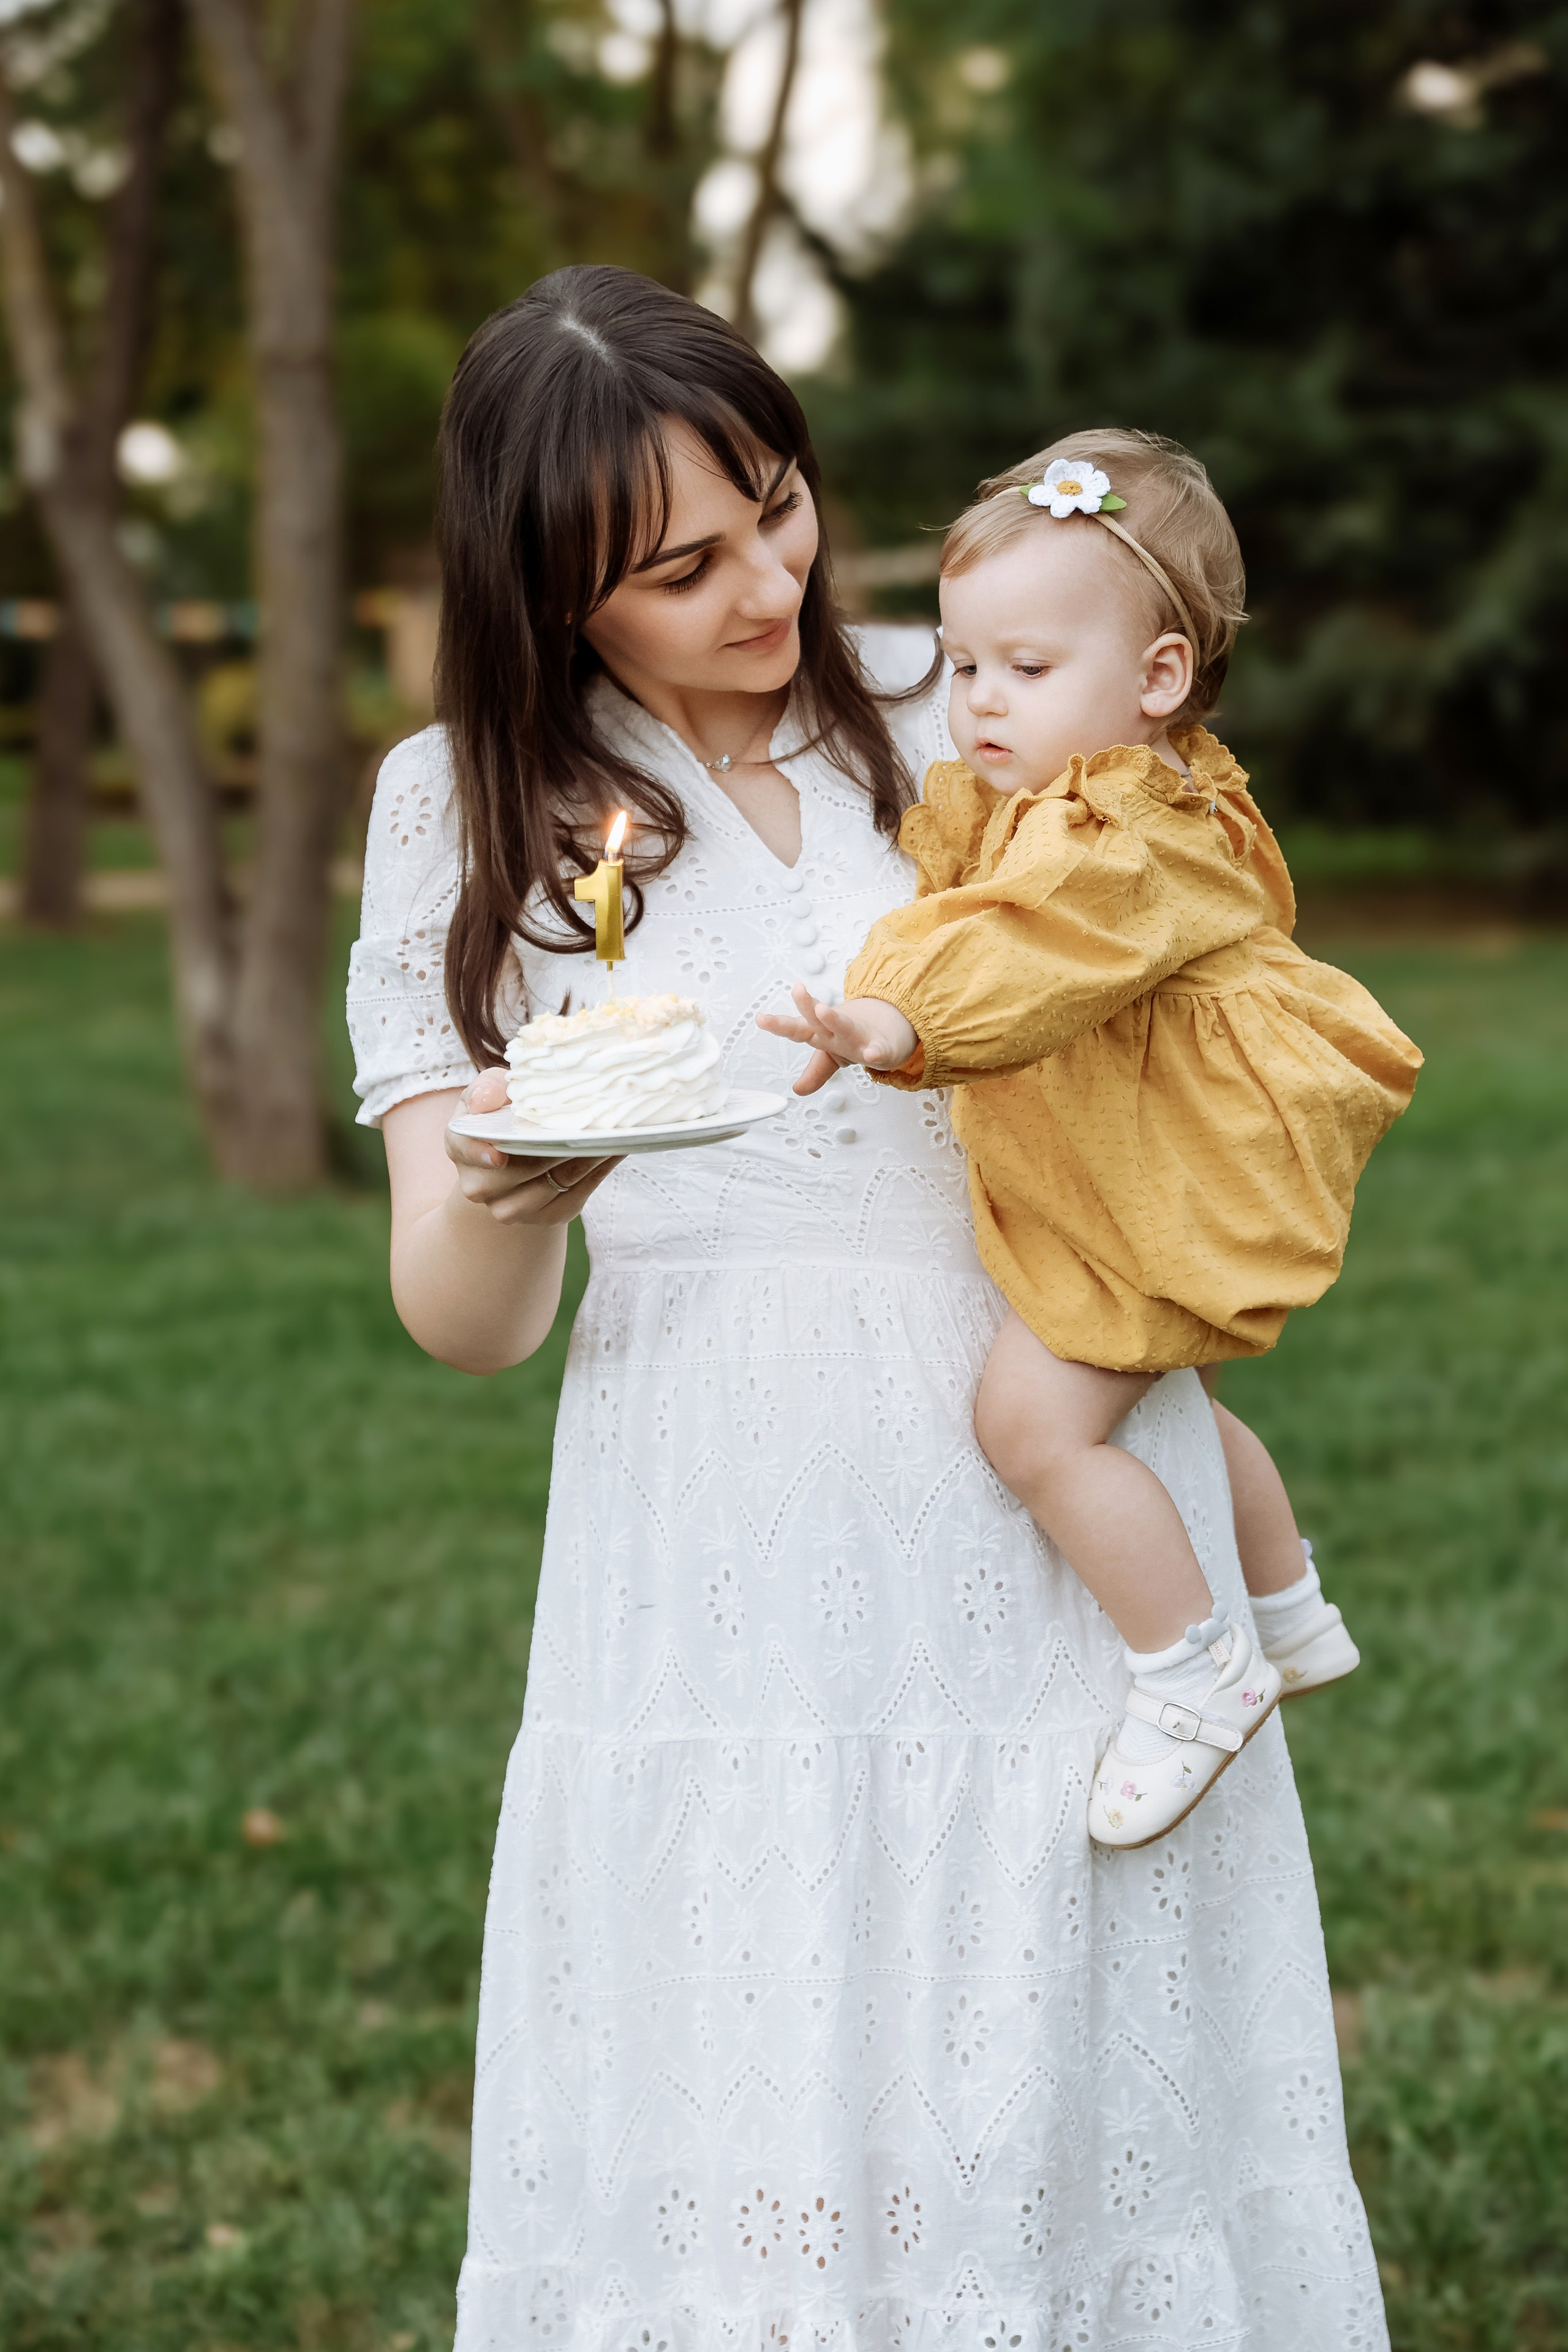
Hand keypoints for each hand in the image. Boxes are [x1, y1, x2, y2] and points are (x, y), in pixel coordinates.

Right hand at [444, 1067, 621, 1222]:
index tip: (500, 1155)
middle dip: (550, 1150)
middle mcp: (479, 1185)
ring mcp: (510, 1208)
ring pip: (550, 1186)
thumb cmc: (504, 1112)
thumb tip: (486, 1100)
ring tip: (605, 1137)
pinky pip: (573, 1199)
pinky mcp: (545, 1217)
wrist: (518, 1154)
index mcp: (461, 1145)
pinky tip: (610, 1152)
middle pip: (515, 1173)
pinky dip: (595, 1174)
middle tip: (583, 1127)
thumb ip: (488, 1089)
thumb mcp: (493, 1090)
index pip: (464, 1149)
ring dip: (582, 1161)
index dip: (480, 1154)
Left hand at [756, 988, 918, 1097]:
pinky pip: (879, 1051)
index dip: (779, 1024)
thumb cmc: (856, 1039)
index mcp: (823, 1034)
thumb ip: (815, 1071)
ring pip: (845, 1027)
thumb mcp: (833, 1056)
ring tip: (822, 1011)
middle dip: (807, 1006)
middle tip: (797, 991)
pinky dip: (876, 1052)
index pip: (798, 1028)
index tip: (760, 1018)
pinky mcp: (883, 1047)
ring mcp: (860, 1037)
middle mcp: (839, 1032)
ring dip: (833, 1019)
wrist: (891, 1031)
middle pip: (819, 1020)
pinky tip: (872, 1055)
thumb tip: (797, 1089)